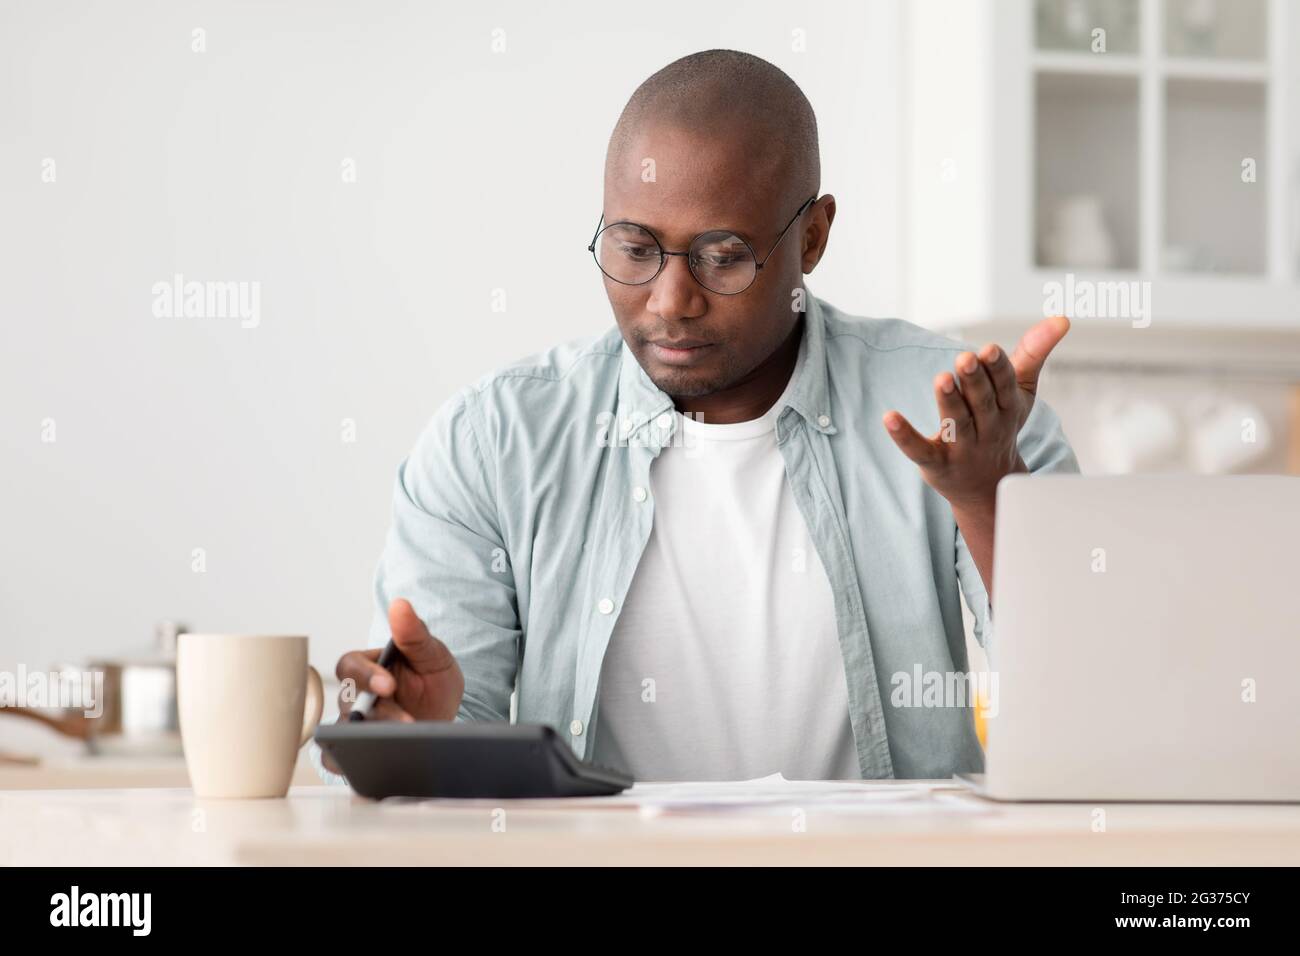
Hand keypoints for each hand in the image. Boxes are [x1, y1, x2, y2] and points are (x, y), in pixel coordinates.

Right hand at [323, 598, 464, 773]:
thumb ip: (415, 633)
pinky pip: (335, 758)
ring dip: (363, 739)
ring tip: (395, 745)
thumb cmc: (432, 678)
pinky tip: (372, 764)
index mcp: (368, 665)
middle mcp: (355, 694)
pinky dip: (345, 763)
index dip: (366, 675)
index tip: (389, 685)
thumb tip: (400, 604)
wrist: (446, 714)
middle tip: (405, 722)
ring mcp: (354, 723)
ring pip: (341, 731)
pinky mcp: (355, 749)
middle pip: (347, 702)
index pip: (351, 665)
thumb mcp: (432, 654)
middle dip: (376, 712)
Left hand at [881, 315, 1069, 507]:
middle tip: (964, 358)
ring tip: (941, 380)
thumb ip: (1033, 354)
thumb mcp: (1020, 392)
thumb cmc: (1001, 426)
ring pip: (957, 424)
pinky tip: (889, 417)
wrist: (988, 487)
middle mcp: (988, 428)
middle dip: (974, 381)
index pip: (1004, 385)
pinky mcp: (936, 463)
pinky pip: (920, 450)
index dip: (997, 368)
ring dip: (949, 402)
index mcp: (1008, 408)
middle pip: (982, 403)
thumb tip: (1062, 319)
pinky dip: (904, 436)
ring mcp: (962, 448)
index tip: (989, 349)